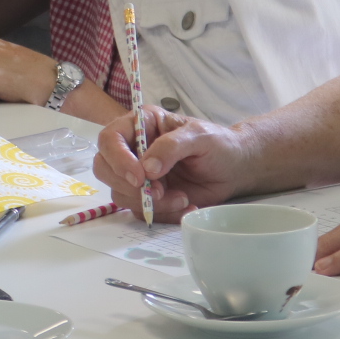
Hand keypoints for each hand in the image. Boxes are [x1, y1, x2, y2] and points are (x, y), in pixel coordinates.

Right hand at [94, 109, 243, 221]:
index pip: (110, 139)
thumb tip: (147, 169)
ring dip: (151, 203)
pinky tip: (186, 206)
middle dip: (128, 186)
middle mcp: (133, 149)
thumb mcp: (199, 136)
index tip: (140, 178)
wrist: (235, 169)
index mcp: (141, 125)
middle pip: (104, 168)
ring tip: (182, 197)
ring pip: (121, 194)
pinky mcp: (148, 197)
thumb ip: (171, 147)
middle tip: (159, 192)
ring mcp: (139, 175)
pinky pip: (141, 211)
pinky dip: (163, 214)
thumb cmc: (219, 144)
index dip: (118, 159)